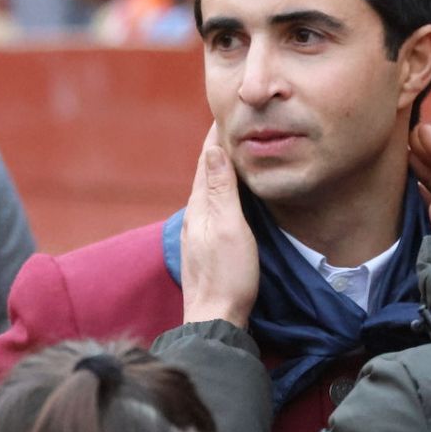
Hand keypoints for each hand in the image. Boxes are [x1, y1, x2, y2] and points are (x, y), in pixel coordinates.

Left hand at [180, 127, 258, 326]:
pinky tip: (232, 195)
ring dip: (221, 169)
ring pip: (211, 191)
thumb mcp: (228, 227)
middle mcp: (195, 217)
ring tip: (235, 151)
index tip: (226, 112)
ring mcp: (200, 233)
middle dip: (218, 148)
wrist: (216, 320)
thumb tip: (211, 149)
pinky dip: (224, 191)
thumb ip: (221, 190)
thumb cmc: (227, 276)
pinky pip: (216, 207)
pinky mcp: (208, 247)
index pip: (206, 161)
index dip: (216, 136)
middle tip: (233, 124)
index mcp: (199, 207)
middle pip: (206, 173)